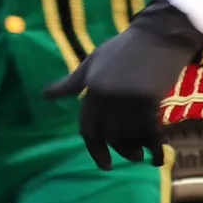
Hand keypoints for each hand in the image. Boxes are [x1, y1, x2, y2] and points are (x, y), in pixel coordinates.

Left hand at [44, 0, 202, 169]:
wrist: (156, 37)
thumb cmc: (123, 49)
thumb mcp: (91, 63)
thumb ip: (69, 84)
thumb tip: (44, 96)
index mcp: (91, 91)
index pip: (88, 129)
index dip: (96, 150)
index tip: (105, 166)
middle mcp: (107, 100)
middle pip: (110, 137)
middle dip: (121, 151)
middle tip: (131, 156)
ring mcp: (128, 102)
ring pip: (130, 137)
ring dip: (137, 151)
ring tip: (141, 156)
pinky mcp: (150, 103)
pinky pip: (151, 134)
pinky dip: (156, 149)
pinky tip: (159, 157)